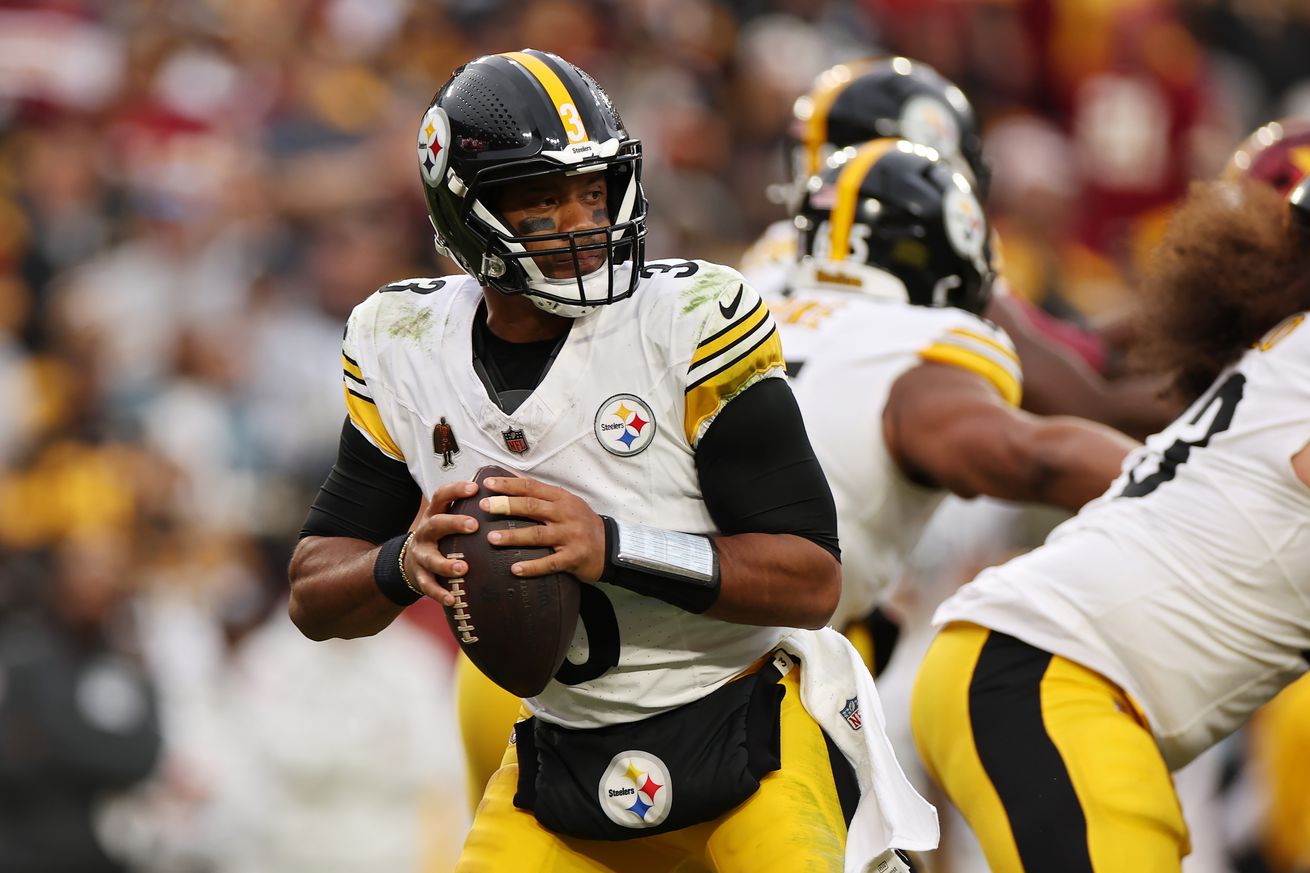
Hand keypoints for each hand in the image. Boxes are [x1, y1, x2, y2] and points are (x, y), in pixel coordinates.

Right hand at [404, 479, 479, 606]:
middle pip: (436, 524)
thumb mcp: (449, 520)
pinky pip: (428, 586)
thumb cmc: (442, 537)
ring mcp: (421, 555)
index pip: (442, 496)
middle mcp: (425, 532)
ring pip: (431, 559)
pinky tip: (452, 599)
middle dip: (453, 523)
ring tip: (463, 569)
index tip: (475, 487)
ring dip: (446, 564)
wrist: (409, 562)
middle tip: (474, 525)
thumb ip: (469, 510)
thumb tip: (504, 494)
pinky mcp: (420, 577)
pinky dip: (439, 593)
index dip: (456, 490)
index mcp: (435, 515)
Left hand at [480, 475, 606, 581]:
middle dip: (506, 506)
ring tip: (491, 539)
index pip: (532, 487)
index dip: (509, 485)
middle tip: (484, 507)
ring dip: (513, 537)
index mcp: (561, 499)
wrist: (611, 546)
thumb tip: (512, 479)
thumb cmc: (582, 523)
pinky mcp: (573, 557)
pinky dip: (532, 567)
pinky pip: (550, 563)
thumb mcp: (566, 503)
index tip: (488, 485)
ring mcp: (570, 536)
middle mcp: (565, 514)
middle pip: (532, 508)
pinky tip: (515, 569)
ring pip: (537, 535)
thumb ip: (542, 494)